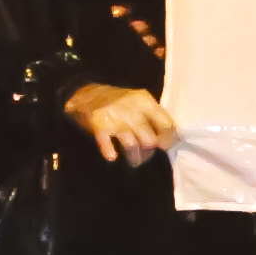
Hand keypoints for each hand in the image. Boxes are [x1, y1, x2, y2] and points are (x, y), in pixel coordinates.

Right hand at [65, 82, 179, 162]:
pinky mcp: (99, 127)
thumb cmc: (117, 101)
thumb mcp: (138, 100)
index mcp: (144, 101)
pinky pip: (107, 145)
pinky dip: (110, 152)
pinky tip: (112, 156)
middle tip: (147, 154)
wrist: (85, 93)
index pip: (165, 123)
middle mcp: (132, 109)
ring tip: (134, 160)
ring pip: (132, 145)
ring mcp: (115, 119)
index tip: (166, 145)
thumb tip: (169, 136)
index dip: (168, 138)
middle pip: (149, 139)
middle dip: (149, 151)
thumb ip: (153, 114)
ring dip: (135, 157)